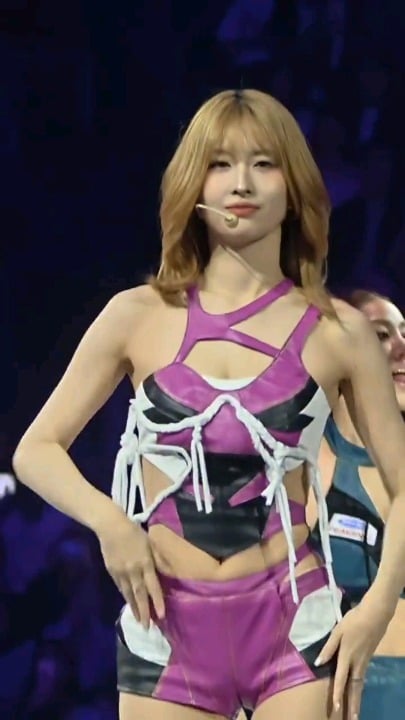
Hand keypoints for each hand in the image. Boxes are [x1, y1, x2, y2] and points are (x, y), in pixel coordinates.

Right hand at [96, 508, 164, 628]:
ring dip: (134, 608)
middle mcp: (134, 570)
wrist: (111, 527)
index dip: (157, 601)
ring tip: (139, 621)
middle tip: (148, 627)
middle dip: (144, 612)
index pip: (153, 586)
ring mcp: (121, 572)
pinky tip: (129, 604)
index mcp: (145, 562)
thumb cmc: (134, 532)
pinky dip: (126, 597)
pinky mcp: (112, 572)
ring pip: (128, 594)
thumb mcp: (149, 544)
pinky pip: (120, 587)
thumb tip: (162, 574)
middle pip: (140, 594)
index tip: (161, 615)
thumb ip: (155, 559)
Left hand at [315, 599, 393, 718]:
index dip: (337, 694)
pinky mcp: (368, 658)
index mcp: (347, 656)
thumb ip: (328, 647)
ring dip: (357, 699)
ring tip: (355, 712)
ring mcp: (364, 661)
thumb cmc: (353, 621)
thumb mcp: (337, 631)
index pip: (341, 679)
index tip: (335, 708)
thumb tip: (317, 663)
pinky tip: (358, 692)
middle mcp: (357, 662)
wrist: (375, 615)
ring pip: (360, 684)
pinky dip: (360, 688)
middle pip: (355, 688)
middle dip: (353, 705)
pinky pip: (363, 678)